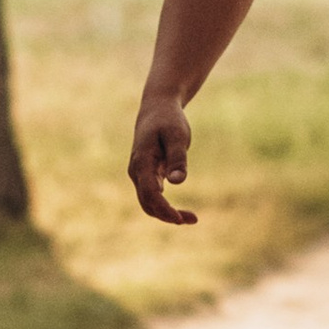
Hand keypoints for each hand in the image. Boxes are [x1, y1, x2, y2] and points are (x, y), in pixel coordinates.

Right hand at [128, 91, 199, 225]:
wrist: (157, 108)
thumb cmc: (169, 120)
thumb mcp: (177, 135)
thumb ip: (178, 157)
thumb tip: (177, 182)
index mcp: (141, 162)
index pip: (149, 193)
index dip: (164, 209)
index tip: (180, 219)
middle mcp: (136, 171)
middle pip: (147, 203)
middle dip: (167, 215)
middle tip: (192, 220)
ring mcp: (139, 174)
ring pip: (149, 202)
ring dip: (166, 213)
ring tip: (192, 219)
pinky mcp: (147, 175)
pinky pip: (153, 196)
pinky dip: (165, 206)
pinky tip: (181, 212)